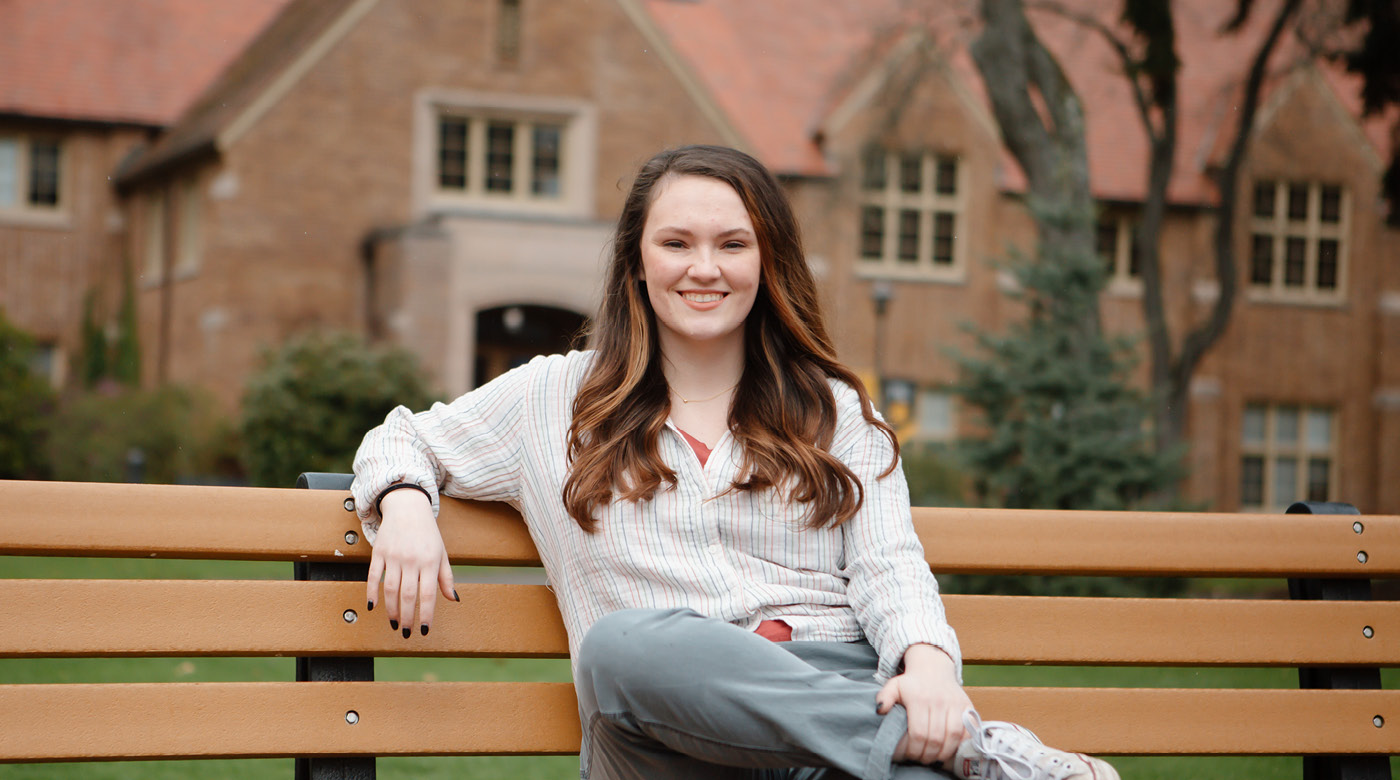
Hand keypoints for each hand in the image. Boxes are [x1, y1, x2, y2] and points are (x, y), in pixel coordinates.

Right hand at [366, 488, 456, 637]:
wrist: (408, 507)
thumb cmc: (428, 533)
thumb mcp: (441, 553)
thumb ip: (446, 578)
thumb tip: (453, 599)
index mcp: (430, 561)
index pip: (428, 594)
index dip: (426, 614)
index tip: (425, 630)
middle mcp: (412, 560)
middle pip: (408, 595)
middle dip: (407, 617)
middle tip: (406, 632)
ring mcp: (394, 556)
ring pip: (391, 589)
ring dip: (391, 610)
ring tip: (394, 623)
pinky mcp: (379, 552)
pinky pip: (373, 577)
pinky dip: (372, 593)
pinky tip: (373, 606)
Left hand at [875, 644, 971, 765]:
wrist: (933, 666)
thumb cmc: (911, 682)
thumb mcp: (893, 686)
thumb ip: (885, 697)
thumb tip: (880, 711)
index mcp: (918, 698)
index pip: (918, 733)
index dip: (915, 749)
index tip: (911, 755)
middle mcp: (938, 701)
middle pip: (936, 738)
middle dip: (928, 754)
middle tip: (922, 759)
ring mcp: (954, 703)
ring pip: (953, 736)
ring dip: (945, 752)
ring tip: (936, 758)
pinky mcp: (967, 705)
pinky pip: (968, 729)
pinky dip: (962, 742)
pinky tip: (952, 748)